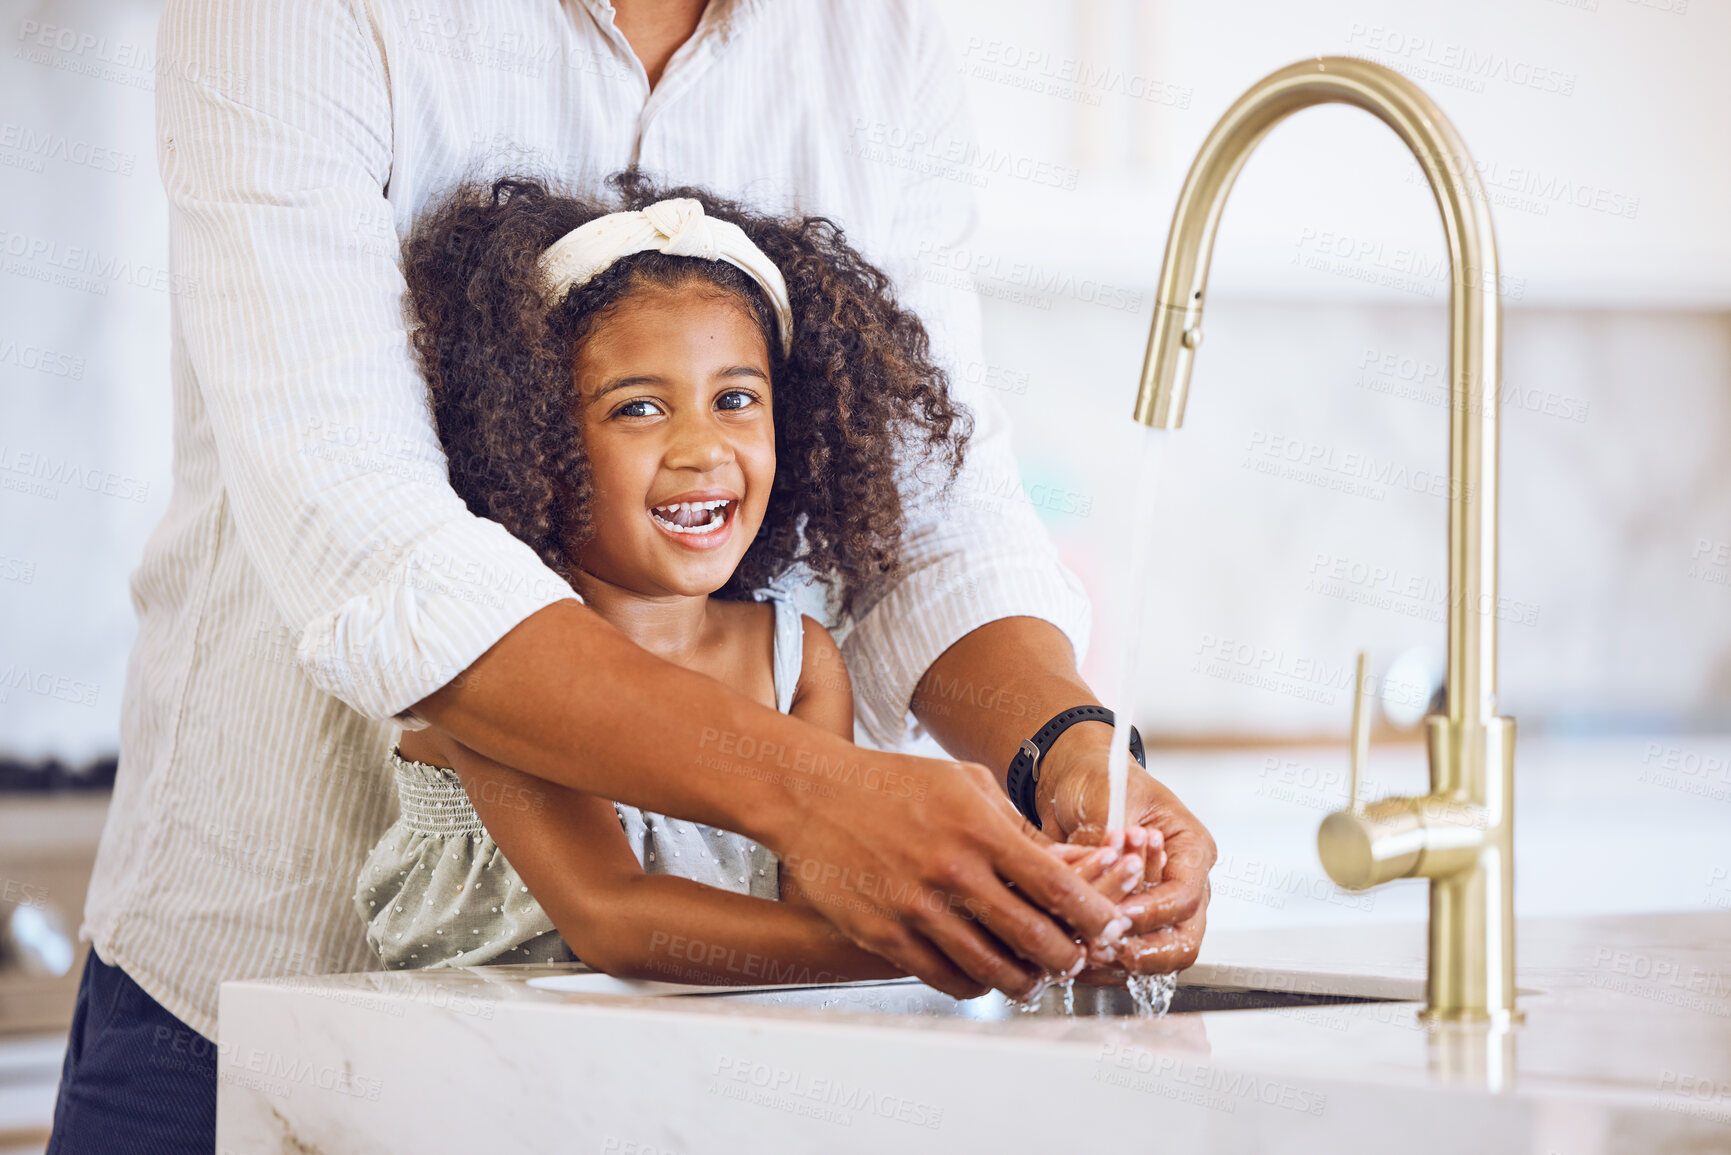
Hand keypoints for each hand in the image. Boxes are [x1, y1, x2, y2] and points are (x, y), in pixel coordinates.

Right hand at [775, 753, 1125, 1001]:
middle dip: (1070, 959)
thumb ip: (1020, 829)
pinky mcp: (885, 934)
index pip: (1059, 888)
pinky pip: (945, 979)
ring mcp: (916, 908)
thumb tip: (1076, 865)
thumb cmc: (895, 784)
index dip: (1096, 918)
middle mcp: (952, 872)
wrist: (813, 795)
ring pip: (993, 970)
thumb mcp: (967, 784)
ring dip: (1025, 980)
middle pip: (1035, 939)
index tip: (1111, 929)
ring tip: (1034, 974)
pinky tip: (984, 973)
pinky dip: (976, 985)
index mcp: (980, 829)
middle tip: (1077, 960)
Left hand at [1035, 722, 1216, 979]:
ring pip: (1156, 960)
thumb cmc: (1100, 779)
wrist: (1078, 782)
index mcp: (1191, 849)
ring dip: (1117, 961)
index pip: (1185, 897)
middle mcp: (1183, 885)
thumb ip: (1102, 843)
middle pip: (1183, 943)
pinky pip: (1126, 958)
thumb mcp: (1105, 798)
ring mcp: (1161, 908)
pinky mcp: (1134, 924)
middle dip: (1141, 951)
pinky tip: (1071, 952)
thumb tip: (1090, 883)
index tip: (1116, 915)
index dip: (1151, 913)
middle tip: (1100, 946)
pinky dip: (1100, 962)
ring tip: (1080, 950)